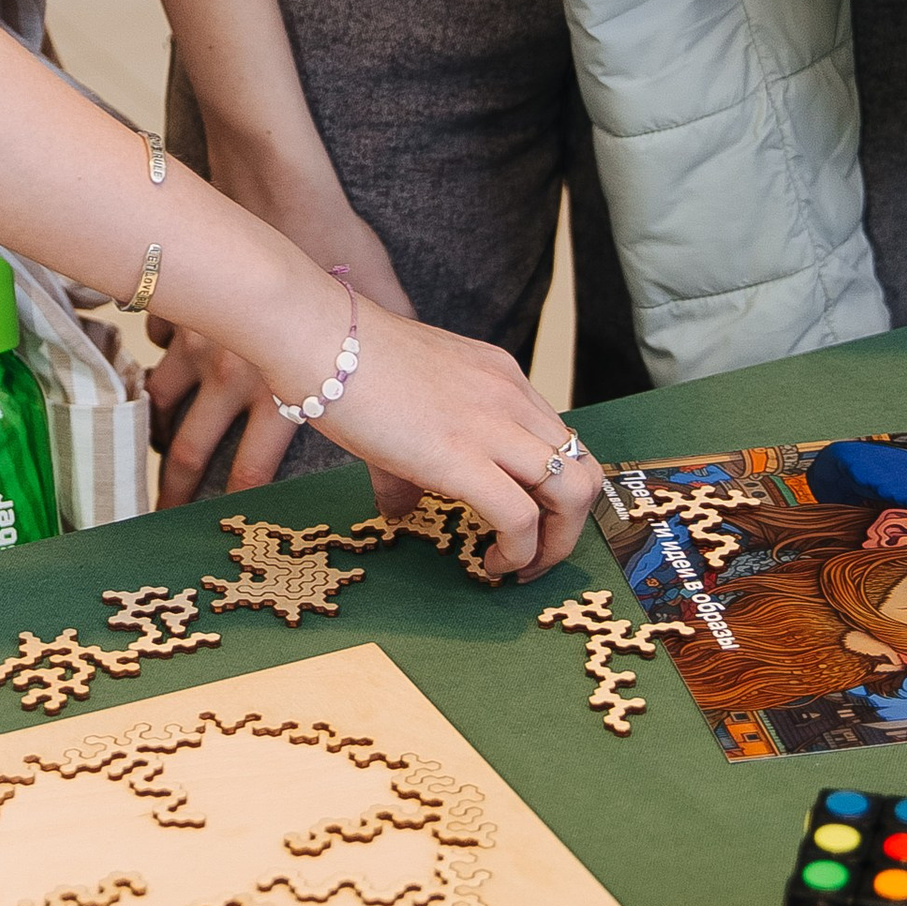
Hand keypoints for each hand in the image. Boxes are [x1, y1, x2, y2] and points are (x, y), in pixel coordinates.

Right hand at [149, 184, 411, 508]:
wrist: (278, 187)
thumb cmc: (336, 241)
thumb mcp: (382, 310)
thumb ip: (405, 375)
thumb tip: (432, 436)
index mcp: (285, 383)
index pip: (253, 465)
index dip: (242, 499)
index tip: (233, 525)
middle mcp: (234, 377)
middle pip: (195, 450)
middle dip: (180, 492)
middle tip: (167, 520)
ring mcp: (199, 347)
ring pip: (166, 411)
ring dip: (160, 443)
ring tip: (153, 478)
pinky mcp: (180, 316)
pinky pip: (158, 359)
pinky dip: (156, 377)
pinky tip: (158, 395)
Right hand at [320, 303, 595, 581]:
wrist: (320, 337)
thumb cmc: (348, 362)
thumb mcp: (408, 400)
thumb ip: (417, 454)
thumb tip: (403, 509)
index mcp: (502, 378)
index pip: (566, 442)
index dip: (560, 494)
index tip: (536, 526)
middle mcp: (511, 397)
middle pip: (585, 471)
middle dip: (571, 527)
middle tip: (536, 558)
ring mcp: (492, 423)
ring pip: (573, 494)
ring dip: (554, 546)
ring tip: (518, 568)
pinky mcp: (461, 456)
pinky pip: (521, 517)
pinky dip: (518, 552)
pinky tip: (490, 563)